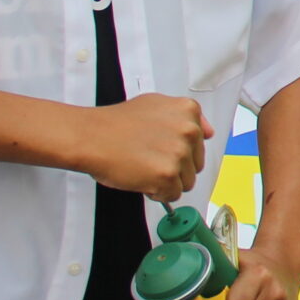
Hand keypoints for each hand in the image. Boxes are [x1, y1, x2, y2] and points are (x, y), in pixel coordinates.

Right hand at [83, 93, 210, 201]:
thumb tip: (208, 132)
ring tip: (144, 167)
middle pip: (194, 164)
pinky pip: (173, 195)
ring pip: (186, 182)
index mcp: (188, 111)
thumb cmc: (117, 124)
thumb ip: (184, 116)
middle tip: (149, 159)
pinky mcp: (167, 175)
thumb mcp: (155, 104)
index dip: (178, 150)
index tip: (161, 148)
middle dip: (174, 167)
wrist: (91, 137)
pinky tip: (141, 178)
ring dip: (167, 181)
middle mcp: (189, 130)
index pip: (199, 142)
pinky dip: (158, 193)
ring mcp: (179, 154)